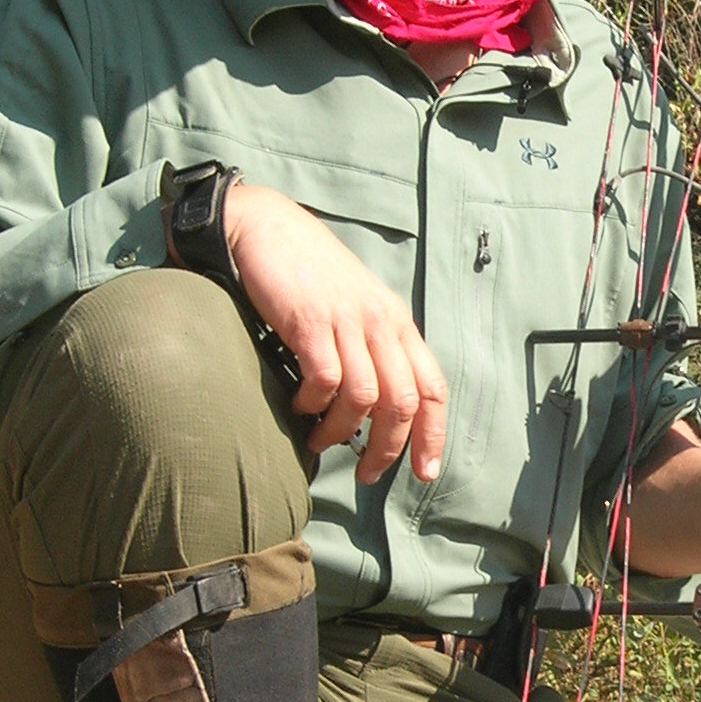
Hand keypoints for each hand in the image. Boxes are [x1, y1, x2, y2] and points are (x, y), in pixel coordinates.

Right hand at [223, 180, 447, 478]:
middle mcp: (380, 322)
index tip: (426, 473)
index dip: (433, 435)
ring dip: (341, 431)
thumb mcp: (356, 307)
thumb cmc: (309, 275)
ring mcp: (346, 320)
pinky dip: (312, 404)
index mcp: (397, 323)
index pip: (431, 387)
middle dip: (388, 448)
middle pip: (402, 401)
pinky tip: (297, 406)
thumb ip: (372, 349)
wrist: (267, 227)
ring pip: (363, 397)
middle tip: (366, 474)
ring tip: (319, 441)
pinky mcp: (310, 320)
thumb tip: (375, 410)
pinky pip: (324, 379)